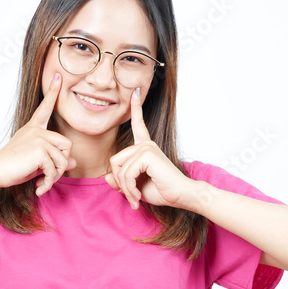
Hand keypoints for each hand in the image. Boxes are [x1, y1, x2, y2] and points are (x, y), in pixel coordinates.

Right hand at [0, 73, 75, 195]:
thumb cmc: (12, 167)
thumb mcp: (36, 162)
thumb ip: (54, 159)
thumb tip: (73, 162)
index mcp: (34, 129)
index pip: (46, 108)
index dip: (53, 91)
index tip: (58, 75)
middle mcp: (37, 130)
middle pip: (67, 145)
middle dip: (62, 164)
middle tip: (49, 176)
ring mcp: (39, 138)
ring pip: (64, 159)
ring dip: (56, 175)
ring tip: (43, 182)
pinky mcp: (40, 149)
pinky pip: (55, 168)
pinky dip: (49, 181)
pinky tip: (39, 186)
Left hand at [104, 86, 195, 209]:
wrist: (180, 196)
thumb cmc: (161, 191)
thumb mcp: (135, 187)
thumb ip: (120, 181)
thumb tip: (107, 177)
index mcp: (145, 147)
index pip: (138, 124)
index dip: (136, 108)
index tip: (136, 90)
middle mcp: (145, 144)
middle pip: (115, 161)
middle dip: (120, 182)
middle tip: (131, 196)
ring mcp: (146, 147)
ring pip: (119, 169)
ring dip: (125, 188)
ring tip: (135, 198)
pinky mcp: (147, 154)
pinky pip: (126, 173)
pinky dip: (129, 188)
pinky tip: (137, 195)